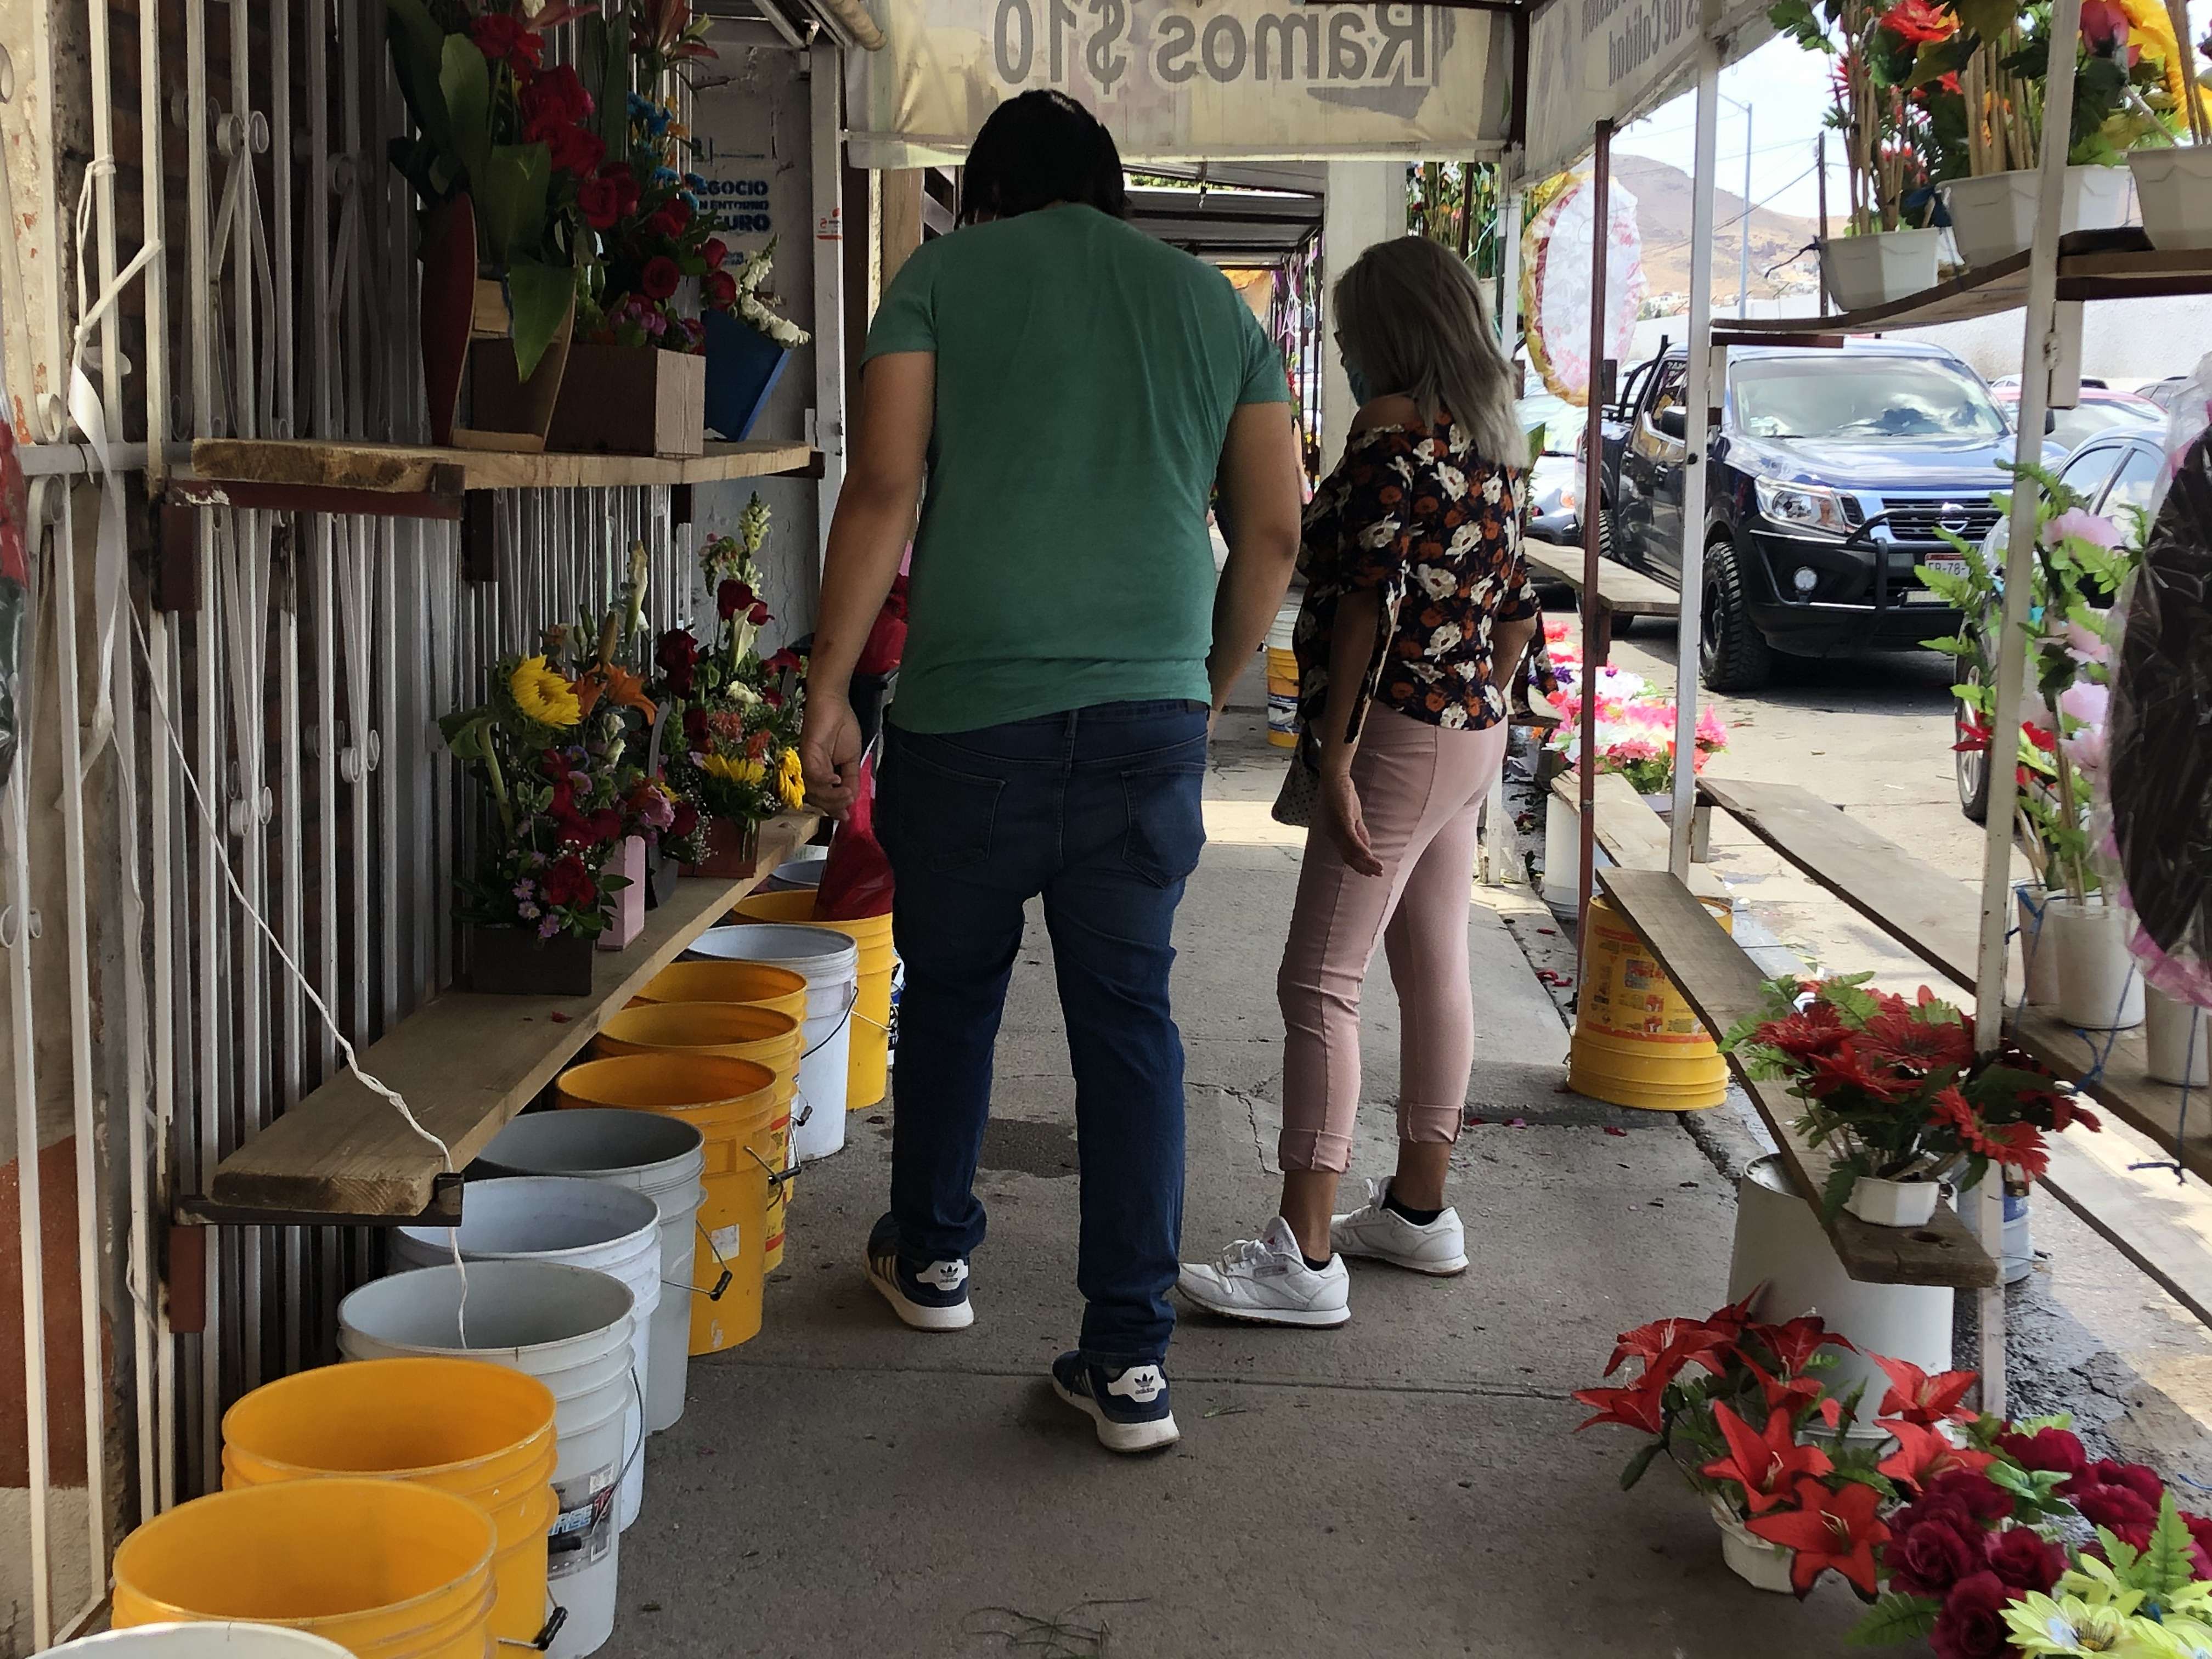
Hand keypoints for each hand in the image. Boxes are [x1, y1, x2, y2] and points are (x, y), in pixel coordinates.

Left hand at [800, 691, 862, 818]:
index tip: (846, 816)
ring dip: (832, 795)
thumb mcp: (852, 758)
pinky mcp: (805, 754)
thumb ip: (851, 778)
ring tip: (847, 792)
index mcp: (821, 772)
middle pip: (817, 798)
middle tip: (849, 801)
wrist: (835, 703)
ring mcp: (806, 763)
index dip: (833, 808)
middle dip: (835, 804)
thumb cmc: (842, 725)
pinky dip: (826, 781)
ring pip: (815, 790)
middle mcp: (810, 770)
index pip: (823, 797)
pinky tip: (837, 780)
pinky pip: (813, 775)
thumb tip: (852, 799)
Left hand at [1321, 761, 1381, 876]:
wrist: (1335, 778)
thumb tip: (1367, 846)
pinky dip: (1362, 850)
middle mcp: (1333, 834)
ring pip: (1351, 852)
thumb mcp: (1353, 816)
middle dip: (1363, 867)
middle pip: (1348, 857)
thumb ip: (1360, 831)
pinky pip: (1352, 840)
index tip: (1370, 872)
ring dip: (1366, 861)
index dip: (1358, 865)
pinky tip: (1370, 856)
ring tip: (1379, 868)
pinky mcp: (1342, 822)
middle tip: (1377, 874)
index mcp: (1334, 834)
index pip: (1346, 855)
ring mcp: (1336, 829)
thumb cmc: (1343, 794)